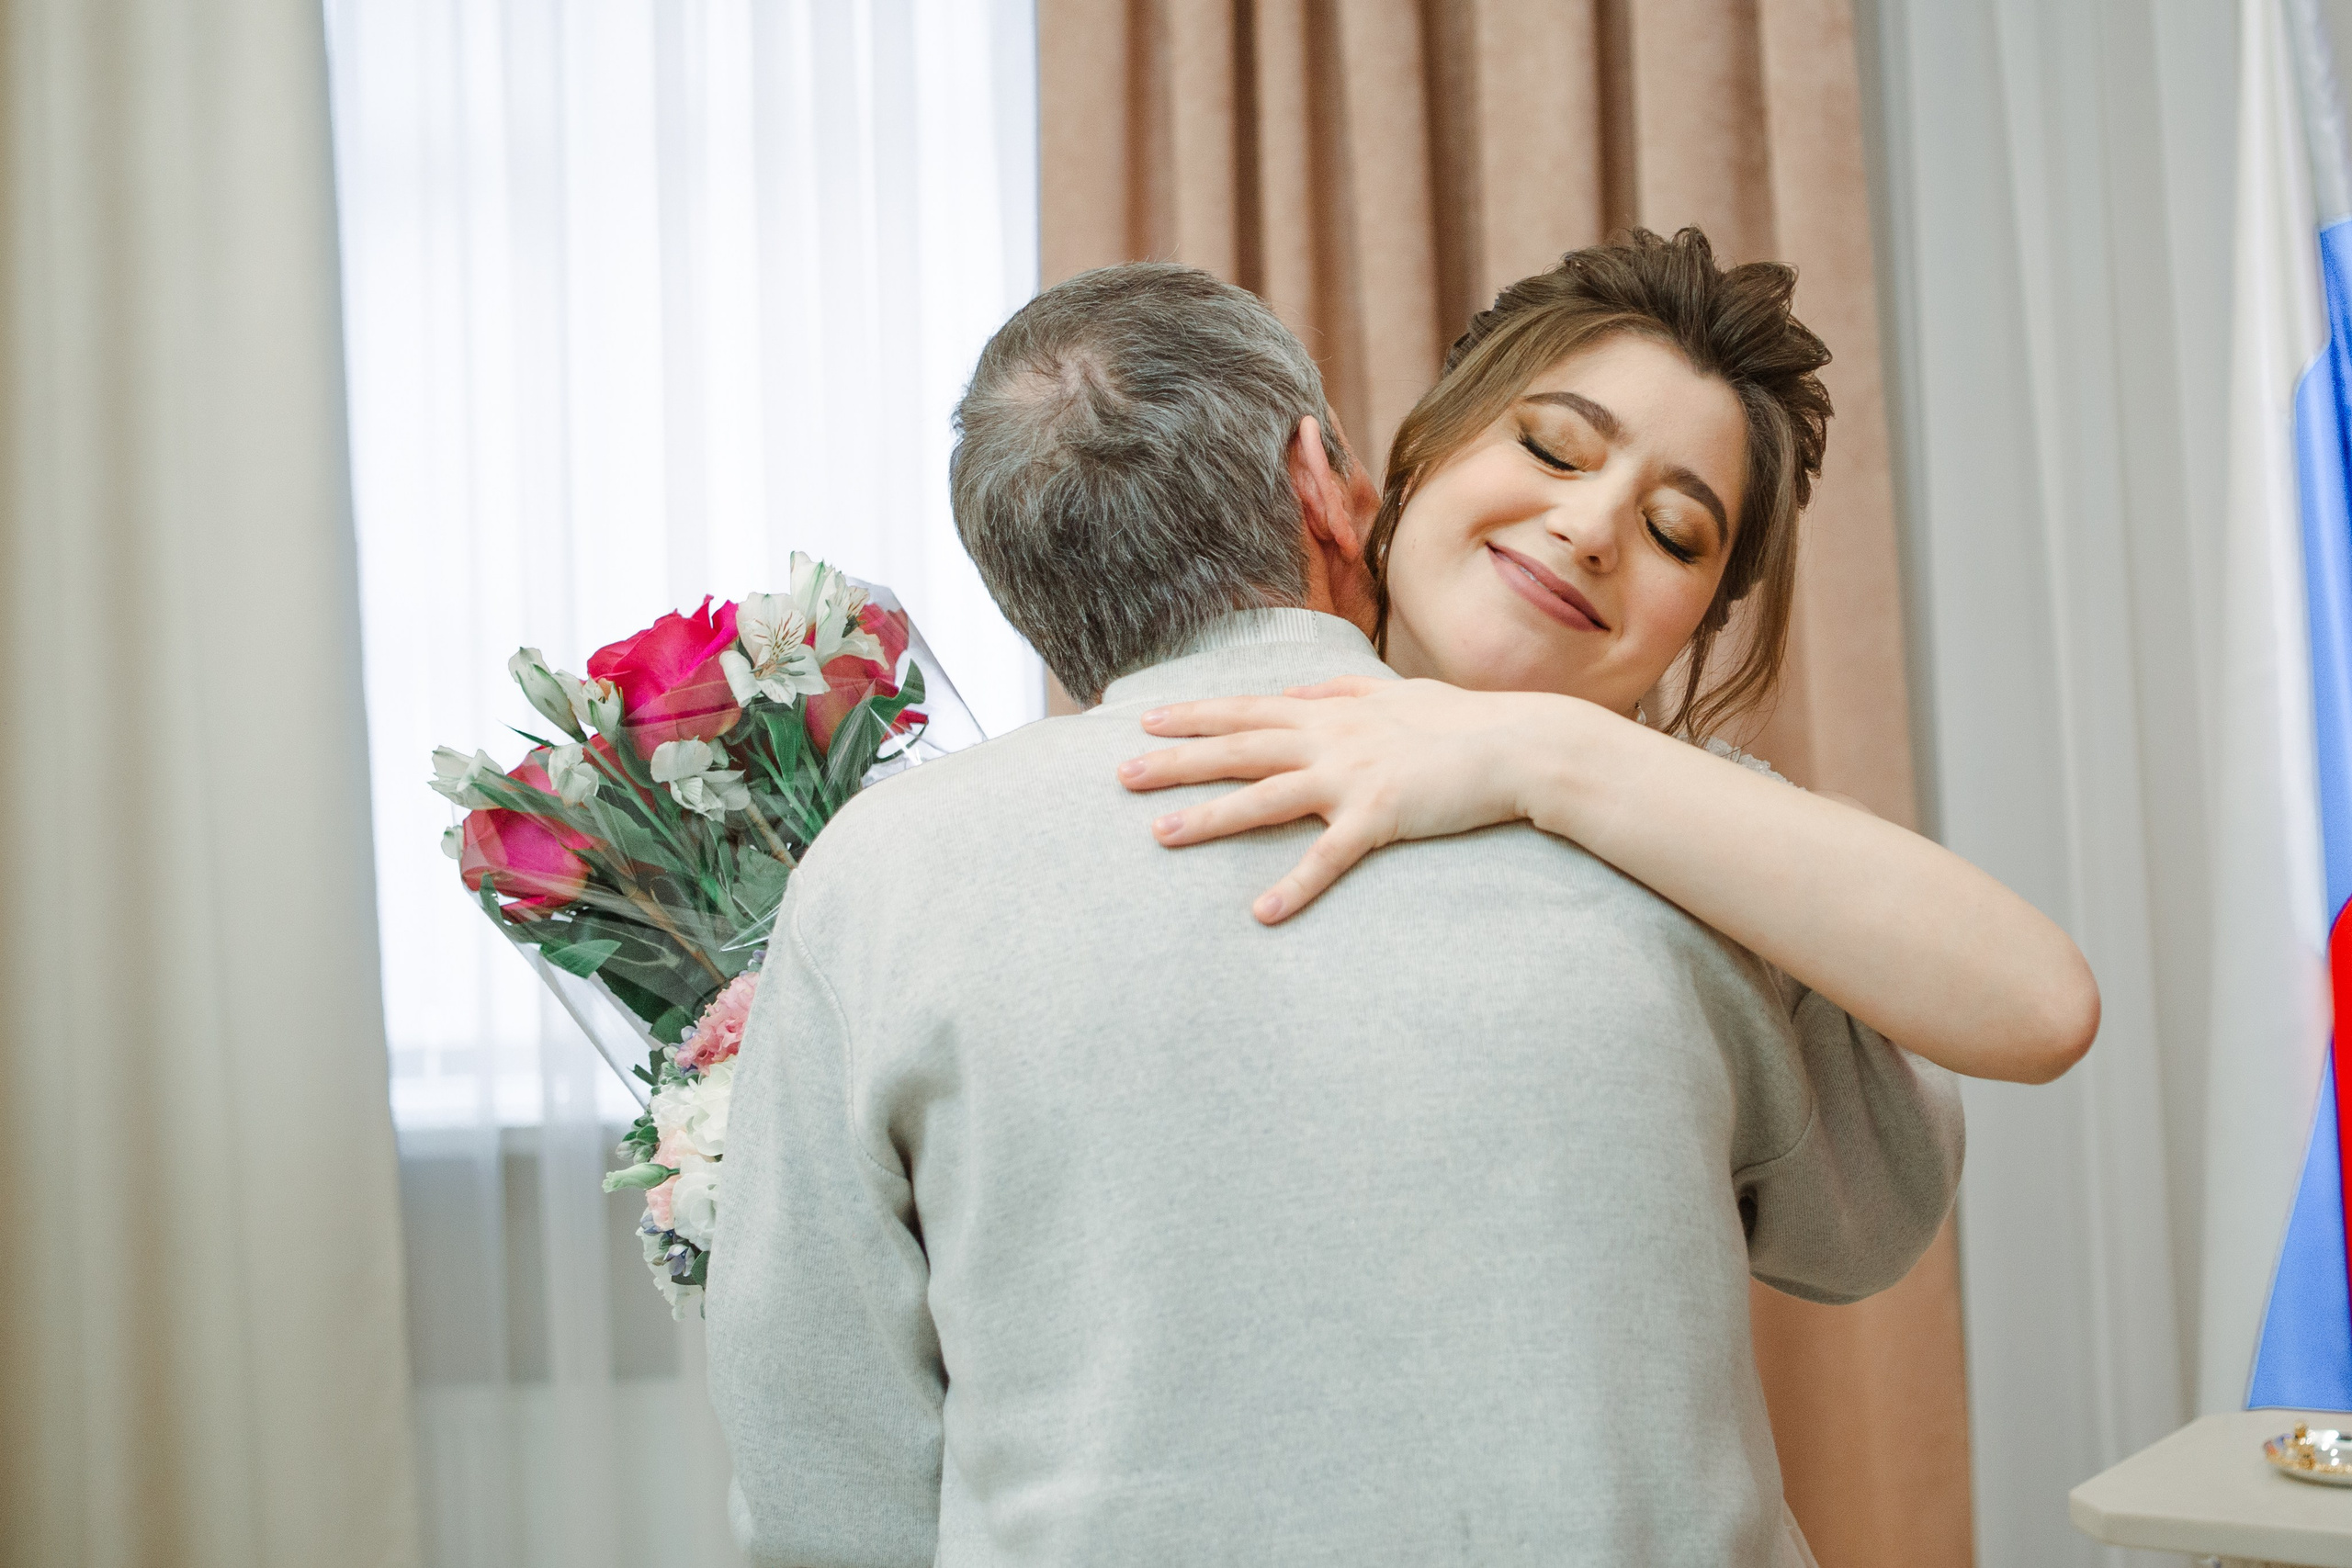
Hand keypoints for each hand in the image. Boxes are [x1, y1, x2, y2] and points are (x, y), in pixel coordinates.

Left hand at [1116, 675, 1546, 922]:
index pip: (1249, 709)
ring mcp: (1352, 776)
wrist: (1518, 744)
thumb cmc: (1462, 721)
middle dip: (1176, 761)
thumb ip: (1344, 690)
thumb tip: (1305, 689)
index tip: (1148, 721)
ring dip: (1210, 817)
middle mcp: (1332, 738)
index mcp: (1332, 710)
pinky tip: (1260, 912)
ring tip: (1161, 835)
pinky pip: (1328, 857)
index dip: (1196, 715)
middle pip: (1239, 748)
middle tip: (1121, 775)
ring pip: (1266, 797)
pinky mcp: (1380, 815)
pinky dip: (1294, 886)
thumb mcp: (1396, 693)